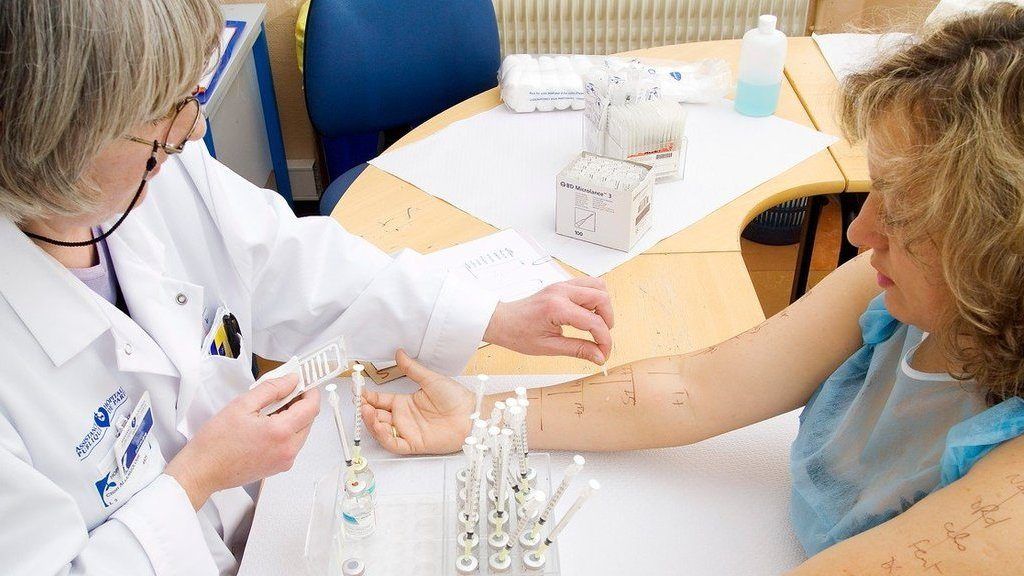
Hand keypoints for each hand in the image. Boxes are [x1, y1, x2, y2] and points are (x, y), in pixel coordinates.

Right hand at [165, 373, 319, 509]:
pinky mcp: (279, 467)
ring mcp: (285, 461)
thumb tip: (291, 380)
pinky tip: (267, 425)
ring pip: (301, 432)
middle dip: (300, 403)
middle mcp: (288, 450)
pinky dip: (286, 431)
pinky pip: (292, 444)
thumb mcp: (243, 404)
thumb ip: (272, 389)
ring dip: (293, 418)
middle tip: (282, 392)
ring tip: (269, 410)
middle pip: (309, 420)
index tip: (302, 382)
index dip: (310, 391)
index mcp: (281, 432)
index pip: (312, 407)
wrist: (203, 471)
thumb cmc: (216, 442)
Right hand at [360, 350, 473, 454]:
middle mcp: (403, 418)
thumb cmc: (455, 397)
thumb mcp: (430, 379)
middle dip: (365, 411)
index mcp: (405, 403)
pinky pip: (394, 444)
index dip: (368, 397)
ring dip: (371, 423)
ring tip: (366, 412)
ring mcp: (408, 431)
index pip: (380, 400)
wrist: (471, 413)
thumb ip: (412, 369)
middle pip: (377, 417)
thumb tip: (399, 353)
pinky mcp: (414, 444)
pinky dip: (384, 437)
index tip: (358, 391)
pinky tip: (379, 426)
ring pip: (382, 431)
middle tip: (360, 404)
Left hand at [483, 277, 613, 363]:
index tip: (603, 353)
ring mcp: (561, 285)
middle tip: (601, 338)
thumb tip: (599, 356)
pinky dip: (593, 298)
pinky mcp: (561, 285)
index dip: (604, 340)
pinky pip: (587, 285)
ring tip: (595, 324)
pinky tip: (587, 314)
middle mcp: (561, 291)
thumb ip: (577, 350)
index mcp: (557, 308)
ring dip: (602, 305)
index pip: (593, 321)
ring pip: (597, 286)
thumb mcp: (548, 347)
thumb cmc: (518, 333)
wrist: (501, 321)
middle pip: (601, 297)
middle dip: (607, 319)